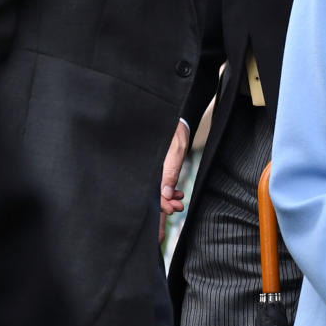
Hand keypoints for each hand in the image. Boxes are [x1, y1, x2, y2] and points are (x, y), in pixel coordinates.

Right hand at [159, 119, 189, 236]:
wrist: (172, 115)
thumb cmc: (173, 129)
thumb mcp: (175, 150)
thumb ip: (170, 171)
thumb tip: (165, 195)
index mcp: (148, 167)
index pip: (150, 192)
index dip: (160, 205)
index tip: (173, 210)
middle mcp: (145, 170)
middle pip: (149, 194)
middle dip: (162, 206)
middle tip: (177, 209)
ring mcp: (148, 169)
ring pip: (154, 190)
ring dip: (167, 199)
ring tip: (179, 202)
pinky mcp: (153, 168)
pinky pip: (157, 183)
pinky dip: (167, 190)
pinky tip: (176, 194)